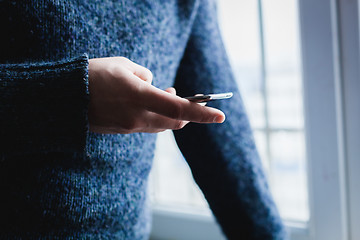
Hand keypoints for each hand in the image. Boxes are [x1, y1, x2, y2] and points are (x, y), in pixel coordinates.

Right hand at [88, 57, 224, 133]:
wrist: (63, 99)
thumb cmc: (93, 75)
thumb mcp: (123, 65)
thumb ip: (145, 76)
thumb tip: (154, 86)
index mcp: (139, 97)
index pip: (180, 109)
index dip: (202, 112)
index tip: (220, 115)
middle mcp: (138, 117)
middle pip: (175, 121)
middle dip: (186, 112)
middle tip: (181, 94)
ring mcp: (130, 127)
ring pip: (162, 126)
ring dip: (170, 114)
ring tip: (165, 94)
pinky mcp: (123, 131)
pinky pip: (148, 127)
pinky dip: (156, 117)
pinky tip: (148, 104)